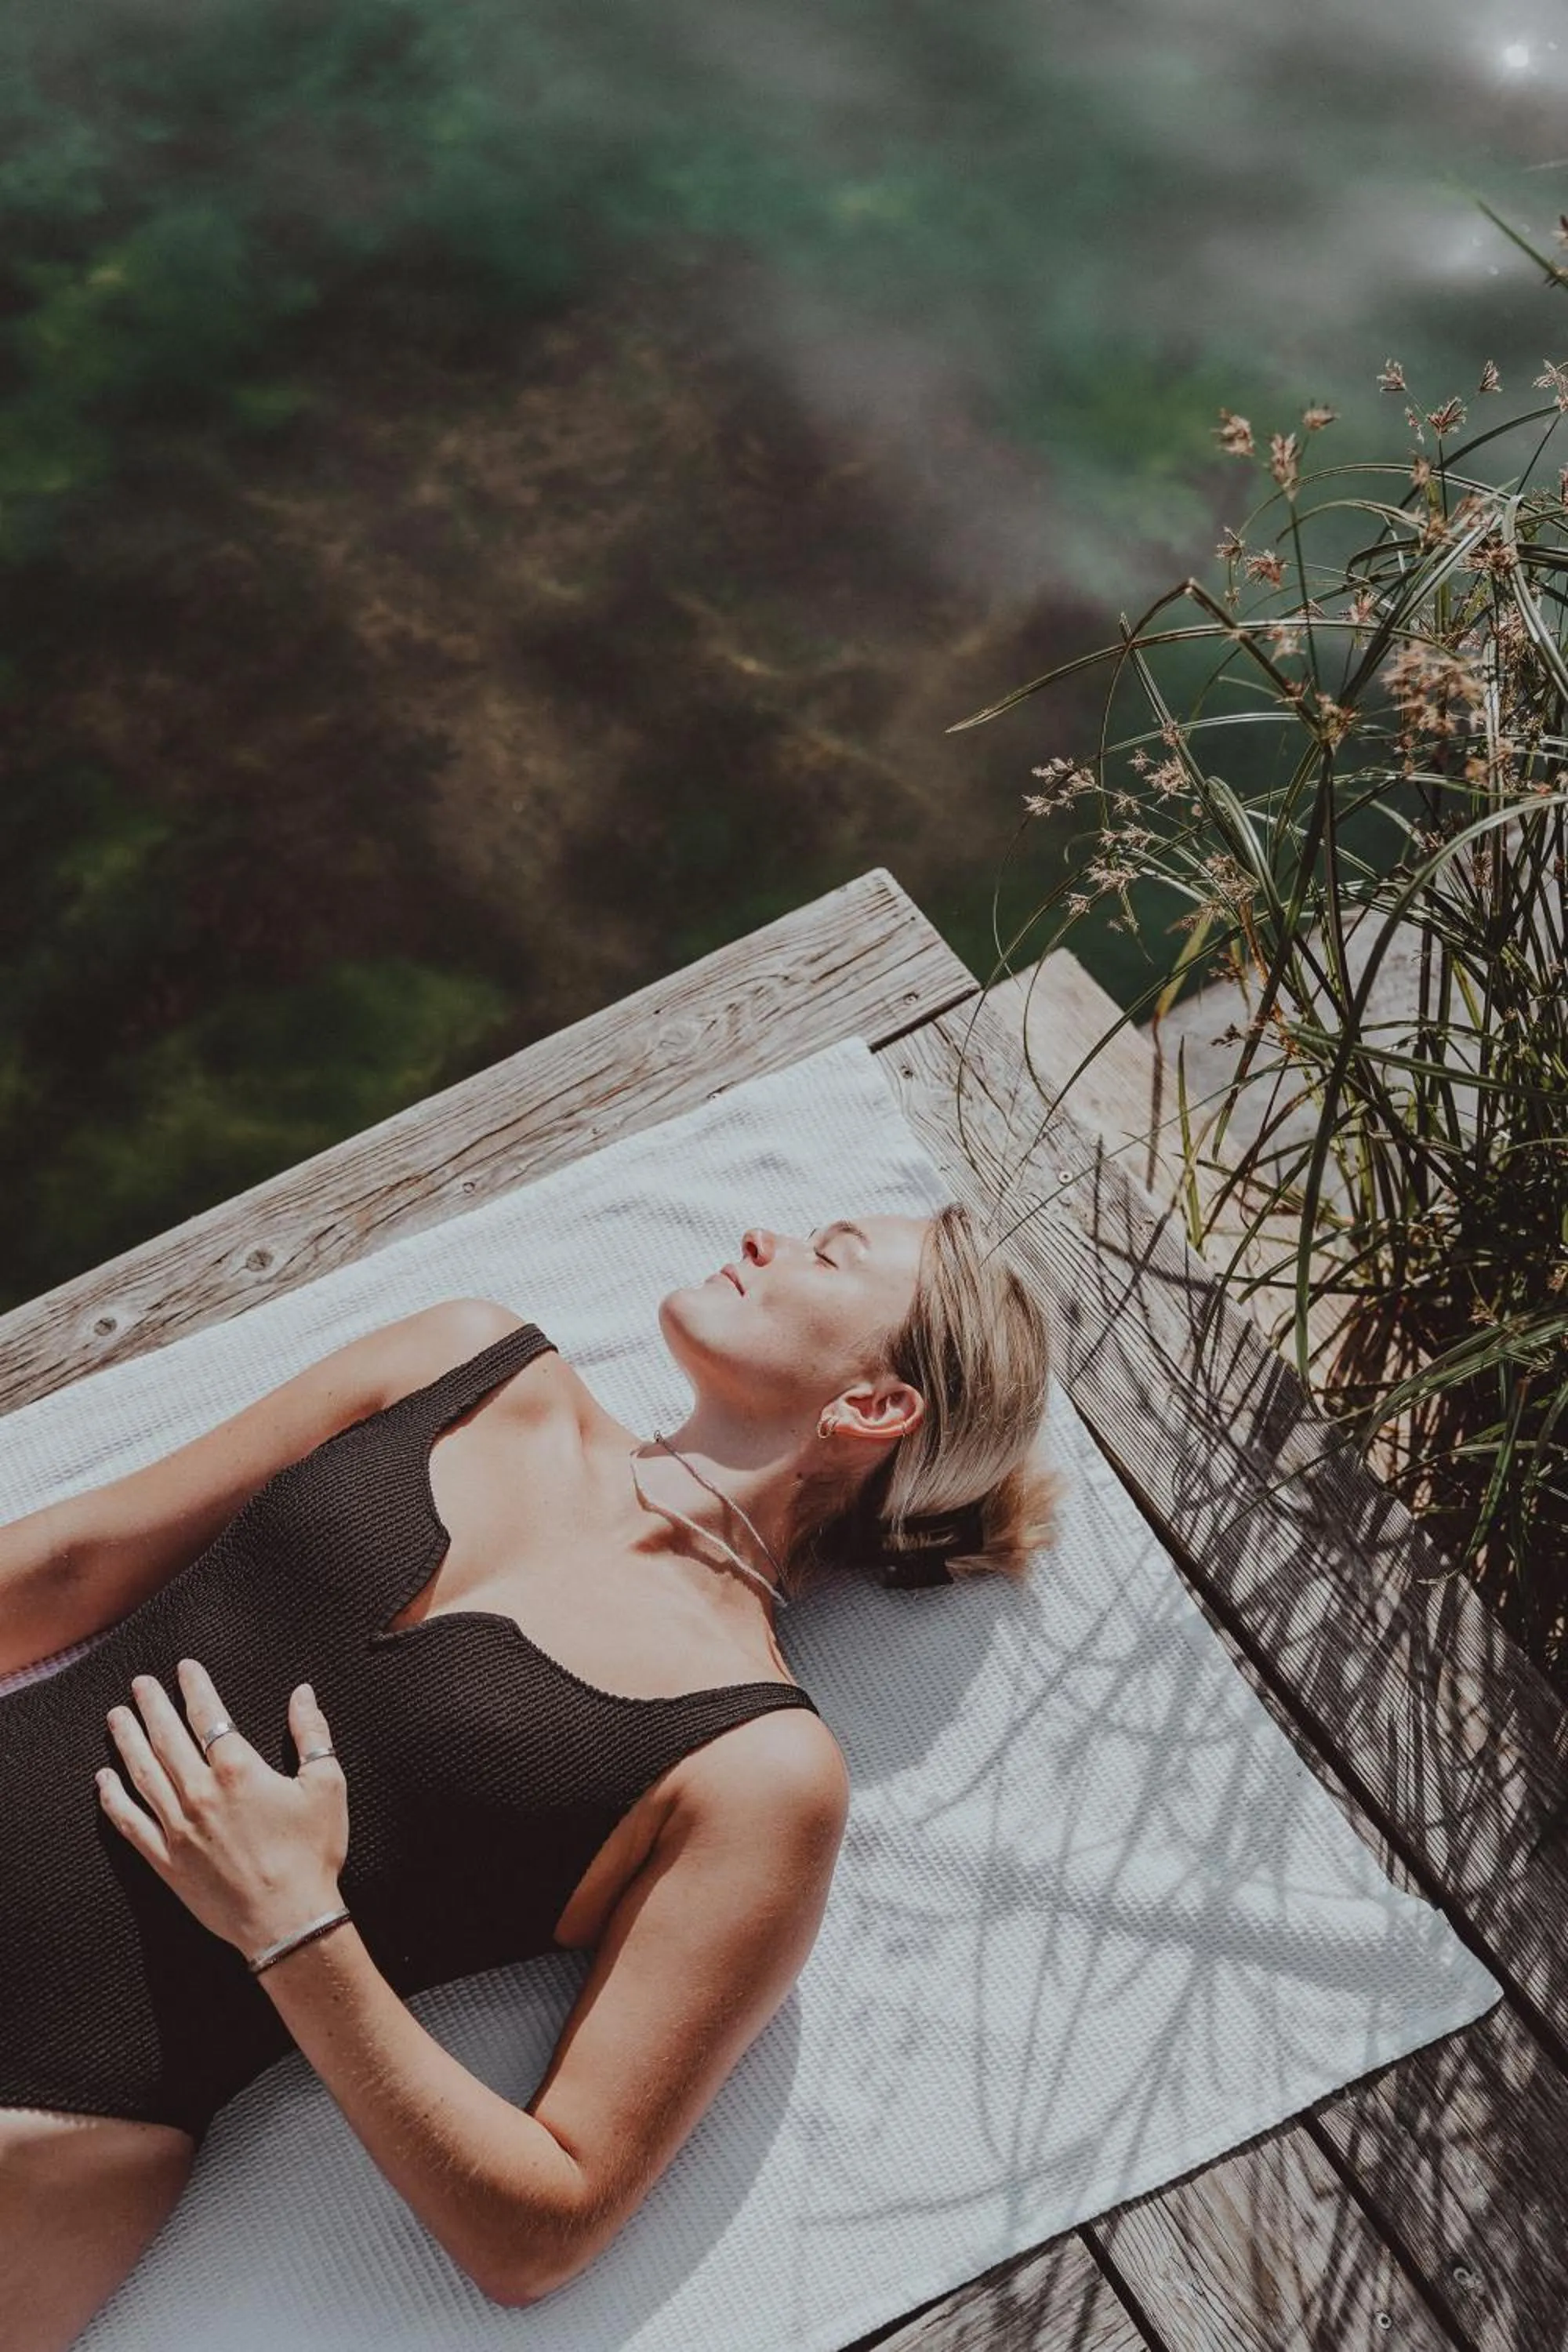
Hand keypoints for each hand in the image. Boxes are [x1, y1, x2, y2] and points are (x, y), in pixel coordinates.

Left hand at [98, 1657, 348, 1960]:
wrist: (288, 1921)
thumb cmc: (311, 1853)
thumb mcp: (326, 1786)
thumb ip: (312, 1735)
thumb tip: (302, 1694)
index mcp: (237, 1770)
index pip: (208, 1715)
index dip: (195, 1688)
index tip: (184, 1669)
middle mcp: (199, 1793)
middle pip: (166, 1738)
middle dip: (151, 1706)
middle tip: (139, 1684)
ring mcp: (177, 1827)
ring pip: (142, 1773)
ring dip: (126, 1741)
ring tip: (115, 1717)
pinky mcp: (165, 1860)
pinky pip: (129, 1823)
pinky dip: (113, 1799)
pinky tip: (103, 1780)